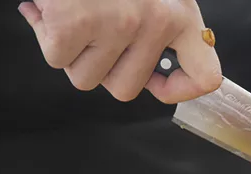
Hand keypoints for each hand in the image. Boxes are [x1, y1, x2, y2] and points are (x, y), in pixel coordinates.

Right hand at [18, 0, 220, 102]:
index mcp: (181, 11)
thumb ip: (158, 28)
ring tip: (73, 11)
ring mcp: (118, 23)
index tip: (156, 82)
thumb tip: (154, 78)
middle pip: (125, 88)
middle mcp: (157, 20)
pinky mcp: (76, 21)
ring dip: (71, 51)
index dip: (176, 89)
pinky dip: (45, 34)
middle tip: (90, 31)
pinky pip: (57, 57)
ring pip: (86, 77)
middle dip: (100, 67)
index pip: (204, 76)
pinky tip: (51, 7)